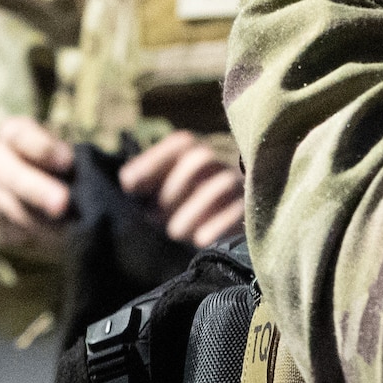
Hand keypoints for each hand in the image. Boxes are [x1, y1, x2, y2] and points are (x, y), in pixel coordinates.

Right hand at [0, 117, 74, 262]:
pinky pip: (9, 228)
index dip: (42, 147)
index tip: (69, 161)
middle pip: (10, 173)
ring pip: (8, 205)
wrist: (34, 196)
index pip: (19, 134)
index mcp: (13, 133)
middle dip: (37, 189)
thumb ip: (74, 160)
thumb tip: (101, 175)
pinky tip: (54, 237)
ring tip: (66, 226)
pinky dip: (32, 233)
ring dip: (37, 217)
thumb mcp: (65, 154)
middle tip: (62, 203)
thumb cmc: (60, 164)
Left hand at [119, 131, 244, 247]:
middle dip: (172, 191)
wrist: (246, 209)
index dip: (153, 161)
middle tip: (156, 215)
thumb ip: (150, 178)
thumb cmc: (192, 199)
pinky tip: (200, 239)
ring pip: (219, 187)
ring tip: (177, 230)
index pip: (180, 143)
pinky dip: (215, 228)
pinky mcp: (254, 206)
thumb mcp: (171, 184)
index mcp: (201, 150)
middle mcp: (225, 158)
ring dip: (190, 214)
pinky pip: (237, 213)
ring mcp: (242, 182)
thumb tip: (129, 179)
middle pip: (199, 160)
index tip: (129, 184)